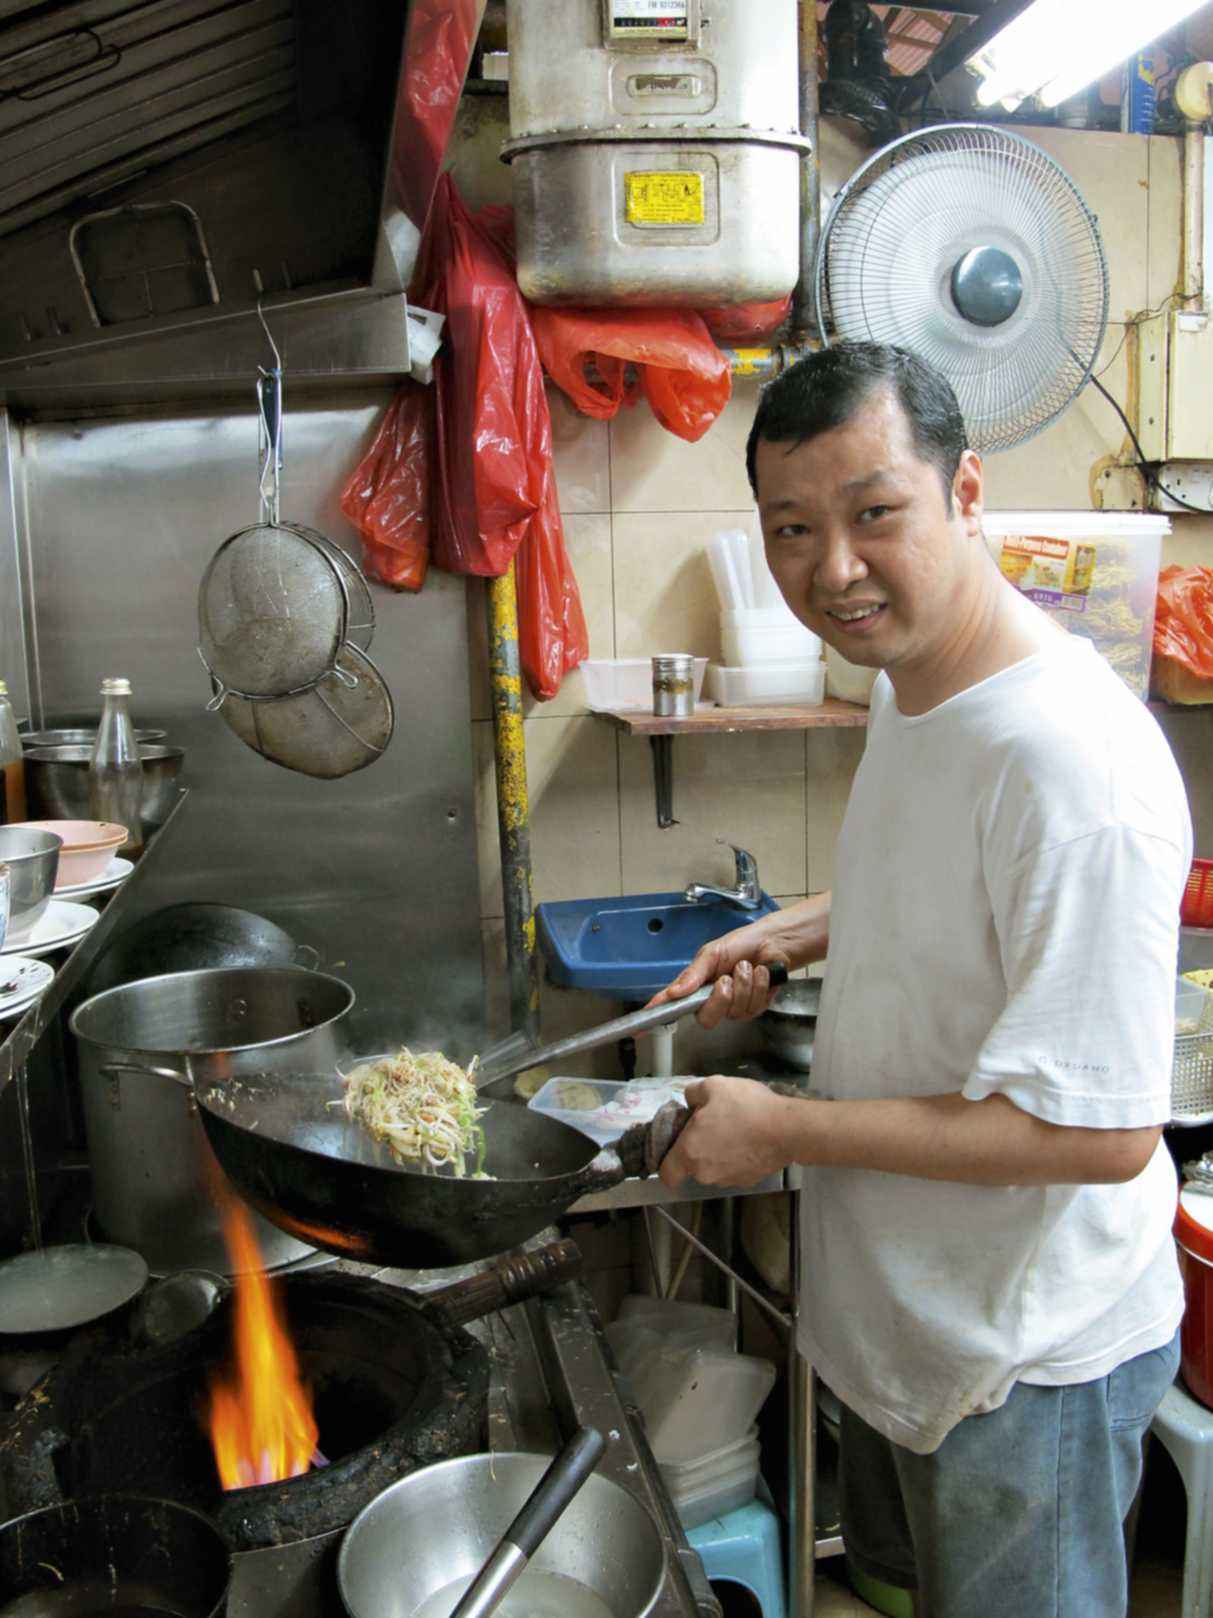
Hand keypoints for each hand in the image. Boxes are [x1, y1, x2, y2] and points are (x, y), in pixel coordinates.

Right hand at [646, 932, 790, 1030]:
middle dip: (720, 999)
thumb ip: (693, 973)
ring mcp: (733, 1007)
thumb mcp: (712, 953)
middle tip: (726, 979)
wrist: (771, 942)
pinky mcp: (754, 1007)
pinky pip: (753, 1007)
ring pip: (734, 1012)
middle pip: (707, 1019)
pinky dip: (759, 986)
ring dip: (744, 985)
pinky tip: (761, 974)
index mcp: (696, 986)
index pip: (672, 1004)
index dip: (656, 1017)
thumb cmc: (740, 944)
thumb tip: (674, 992)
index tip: (639, 1029)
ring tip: (747, 967)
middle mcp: (711, 1000)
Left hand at [659, 1077, 792, 1189]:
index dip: (666, 1162)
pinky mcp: (749, 1181)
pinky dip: (737, 1157)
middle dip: (698, 1147)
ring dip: (718, 1153)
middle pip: (692, 1166)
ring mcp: (728, 1180)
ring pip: (714, 1168)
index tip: (675, 1147)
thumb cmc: (745, 1107)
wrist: (787, 1129)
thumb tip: (690, 1101)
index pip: (667, 1174)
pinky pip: (734, 1169)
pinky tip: (749, 1139)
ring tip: (735, 1128)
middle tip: (711, 1124)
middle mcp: (705, 1173)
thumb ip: (693, 1094)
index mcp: (690, 1153)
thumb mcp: (713, 1086)